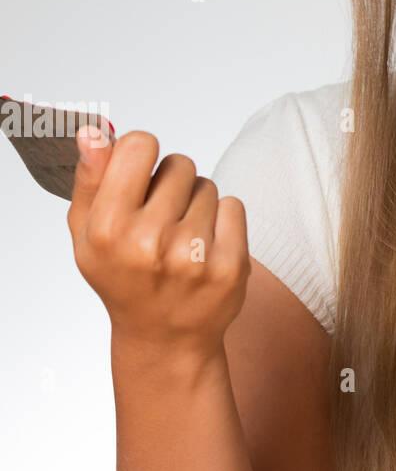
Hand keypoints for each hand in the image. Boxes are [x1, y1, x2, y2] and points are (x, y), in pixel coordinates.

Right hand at [67, 128, 250, 354]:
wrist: (165, 338)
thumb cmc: (123, 277)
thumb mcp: (86, 233)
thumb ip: (89, 179)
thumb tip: (94, 132)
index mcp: (107, 229)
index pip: (140, 146)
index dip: (142, 156)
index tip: (140, 176)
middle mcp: (149, 242)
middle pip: (180, 163)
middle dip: (172, 183)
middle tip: (162, 219)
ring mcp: (194, 255)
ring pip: (208, 186)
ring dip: (197, 204)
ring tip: (181, 238)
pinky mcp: (231, 265)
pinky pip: (233, 206)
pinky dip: (223, 220)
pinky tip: (206, 248)